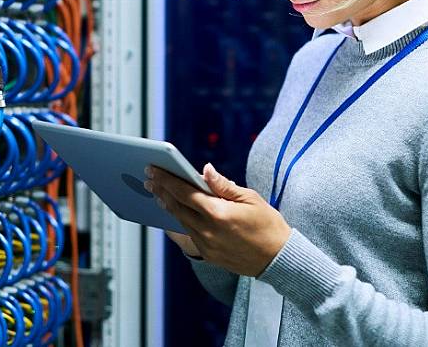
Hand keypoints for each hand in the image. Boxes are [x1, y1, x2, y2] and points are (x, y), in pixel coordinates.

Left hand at [144, 163, 290, 276]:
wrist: (278, 259)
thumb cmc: (268, 224)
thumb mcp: (250, 199)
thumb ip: (223, 185)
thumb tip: (204, 169)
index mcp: (218, 213)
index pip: (184, 192)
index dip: (166, 179)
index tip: (153, 169)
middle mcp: (208, 230)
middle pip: (177, 207)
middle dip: (161, 191)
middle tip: (148, 179)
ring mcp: (207, 245)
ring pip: (180, 221)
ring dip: (167, 206)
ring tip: (157, 193)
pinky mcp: (208, 254)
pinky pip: (188, 235)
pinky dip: (179, 221)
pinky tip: (173, 213)